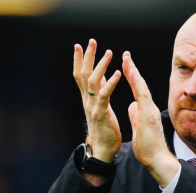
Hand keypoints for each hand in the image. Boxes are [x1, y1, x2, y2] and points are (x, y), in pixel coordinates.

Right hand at [73, 39, 122, 162]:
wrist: (102, 149)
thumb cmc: (104, 129)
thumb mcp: (100, 106)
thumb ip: (99, 91)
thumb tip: (100, 76)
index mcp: (87, 98)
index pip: (80, 75)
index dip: (79, 60)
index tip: (79, 45)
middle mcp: (87, 100)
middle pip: (83, 74)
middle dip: (87, 56)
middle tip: (91, 41)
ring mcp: (92, 106)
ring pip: (93, 81)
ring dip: (100, 65)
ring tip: (109, 52)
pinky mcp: (101, 113)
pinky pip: (104, 95)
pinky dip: (110, 83)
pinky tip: (116, 73)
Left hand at [121, 52, 179, 186]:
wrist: (157, 160)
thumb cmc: (148, 147)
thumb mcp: (138, 127)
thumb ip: (135, 115)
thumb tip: (131, 105)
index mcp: (145, 110)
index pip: (137, 90)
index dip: (131, 77)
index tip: (125, 65)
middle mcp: (149, 107)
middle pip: (140, 84)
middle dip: (132, 69)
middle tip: (125, 54)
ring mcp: (150, 110)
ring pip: (142, 86)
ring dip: (134, 71)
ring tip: (126, 58)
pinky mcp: (149, 115)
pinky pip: (143, 95)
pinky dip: (137, 83)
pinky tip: (132, 73)